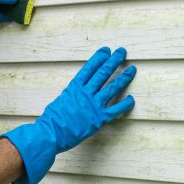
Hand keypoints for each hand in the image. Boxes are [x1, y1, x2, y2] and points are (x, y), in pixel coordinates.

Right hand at [2, 47, 135, 183]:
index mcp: (75, 87)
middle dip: (114, 61)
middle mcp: (86, 93)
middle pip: (103, 73)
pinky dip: (125, 104)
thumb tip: (78, 91)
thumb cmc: (52, 119)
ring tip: (132, 69)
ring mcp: (93, 105)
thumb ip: (72, 94)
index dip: (99, 58)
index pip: (89, 68)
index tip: (106, 50)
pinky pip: (116, 110)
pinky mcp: (99, 118)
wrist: (51, 133)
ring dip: (124, 77)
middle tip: (122, 52)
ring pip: (112, 87)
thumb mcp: (61, 100)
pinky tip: (131, 99)